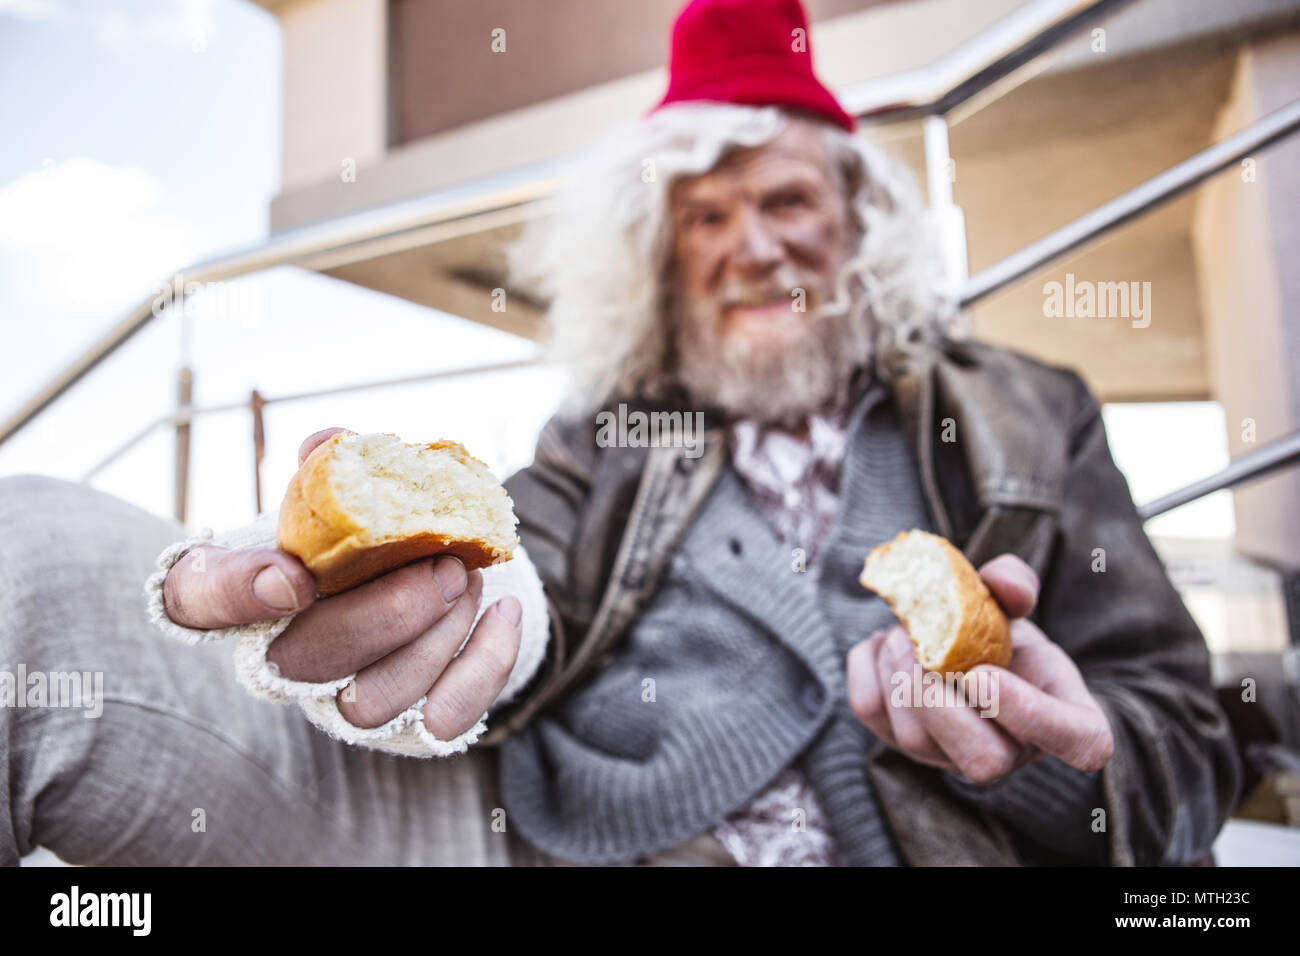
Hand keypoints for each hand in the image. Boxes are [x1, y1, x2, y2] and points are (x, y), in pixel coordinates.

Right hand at [162, 427, 522, 737]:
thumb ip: (335, 470)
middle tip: (444, 564)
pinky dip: (486, 664)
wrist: (431, 580)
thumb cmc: (369, 537)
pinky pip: (442, 719)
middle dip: (385, 612)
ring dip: (437, 635)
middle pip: (304, 661)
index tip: (293, 574)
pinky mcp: (407, 729)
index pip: (196, 600)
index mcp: (245, 592)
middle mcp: (280, 660)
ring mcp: (340, 704)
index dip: (233, 593)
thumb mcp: (346, 495)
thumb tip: (332, 443)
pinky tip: (505, 611)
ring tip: (470, 576)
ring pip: (373, 701)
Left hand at [846, 553, 1113, 784]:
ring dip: (899, 672)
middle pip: (983, 761)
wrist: (947, 643)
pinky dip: (868, 667)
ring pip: (915, 739)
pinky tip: (884, 645)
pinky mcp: (897, 742)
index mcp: (1063, 720)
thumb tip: (1005, 586)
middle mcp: (1010, 754)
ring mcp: (949, 758)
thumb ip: (1016, 585)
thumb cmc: (998, 632)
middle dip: (942, 699)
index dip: (1034, 715)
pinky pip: (872, 714)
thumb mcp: (1015, 604)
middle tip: (924, 648)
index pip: (1080, 745)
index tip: (985, 673)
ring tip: (904, 633)